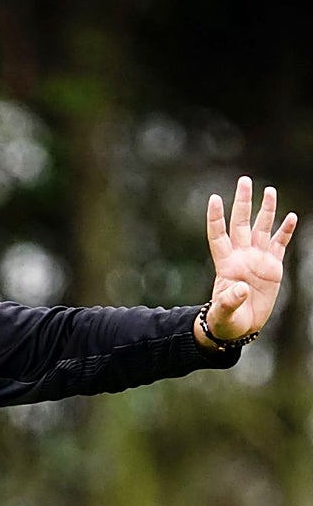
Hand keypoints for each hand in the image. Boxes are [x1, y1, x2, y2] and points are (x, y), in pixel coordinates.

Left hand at [202, 175, 297, 344]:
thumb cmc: (226, 320)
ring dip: (265, 210)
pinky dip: (285, 231)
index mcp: (225, 264)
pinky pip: (280, 244)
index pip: (218, 234)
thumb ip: (229, 301)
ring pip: (262, 228)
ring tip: (268, 190)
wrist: (240, 326)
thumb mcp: (224, 313)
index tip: (214, 198)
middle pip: (241, 223)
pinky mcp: (273, 267)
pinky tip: (291, 217)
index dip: (216, 217)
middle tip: (245, 180)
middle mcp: (241, 256)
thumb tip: (241, 289)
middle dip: (243, 202)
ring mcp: (257, 259)